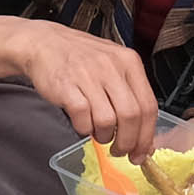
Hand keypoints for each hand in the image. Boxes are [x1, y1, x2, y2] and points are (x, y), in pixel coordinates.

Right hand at [8, 19, 160, 155]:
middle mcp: (111, 67)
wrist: (44, 43)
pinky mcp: (66, 86)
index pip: (149, 105)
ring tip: (99, 134)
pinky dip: (84, 129)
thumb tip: (143, 134)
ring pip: (108, 121)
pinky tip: (83, 124)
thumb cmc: (80, 58)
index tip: (142, 151)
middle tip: (121, 151)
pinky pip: (83, 119)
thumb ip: (130, 93)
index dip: (147, 135)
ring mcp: (88, 76)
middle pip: (131, 116)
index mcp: (129, 62)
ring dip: (104, 136)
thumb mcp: (113, 64)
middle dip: (128, 142)